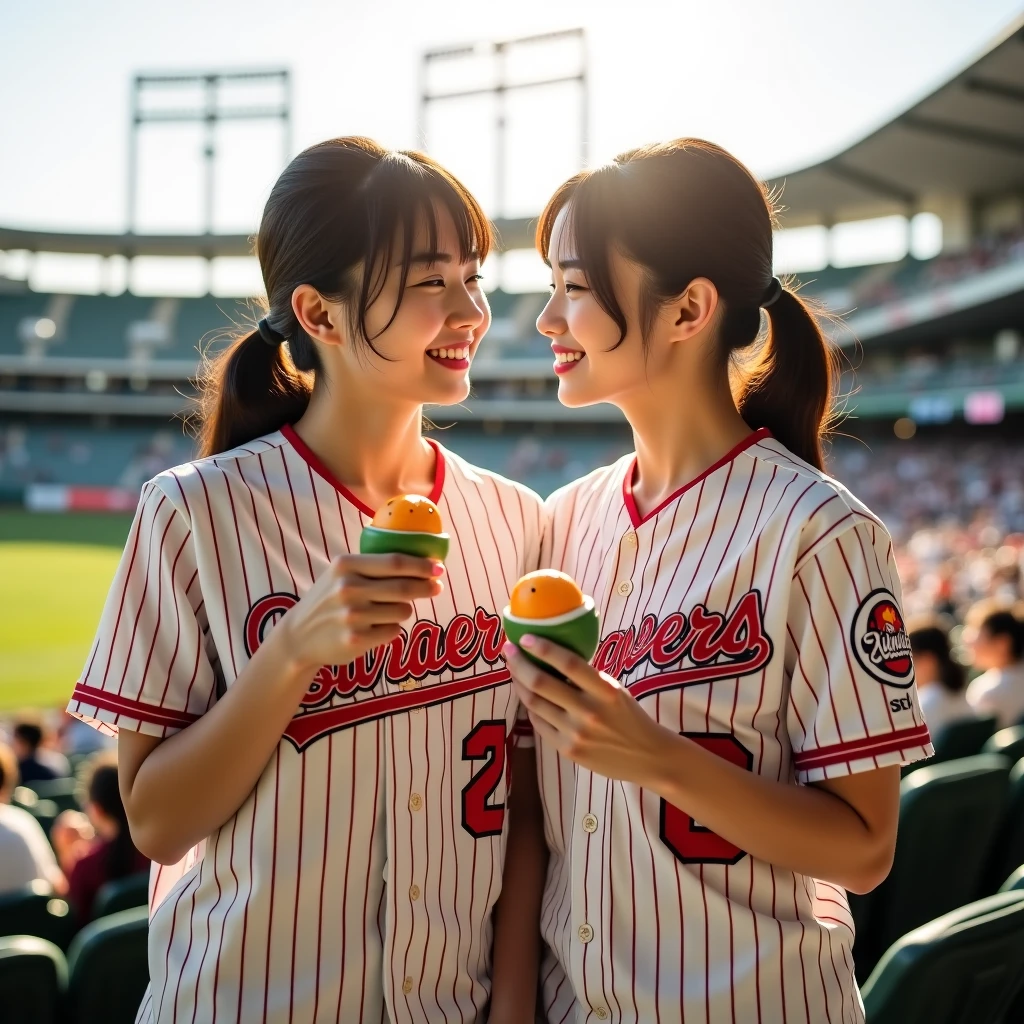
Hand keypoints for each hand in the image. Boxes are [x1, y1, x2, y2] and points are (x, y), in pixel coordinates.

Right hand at [277, 553, 444, 673]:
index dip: (422, 565)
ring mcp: (352, 616)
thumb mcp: (341, 572)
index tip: (439, 567)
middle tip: (437, 587)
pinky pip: (393, 631)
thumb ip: (373, 564)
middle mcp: (347, 589)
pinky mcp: (356, 640)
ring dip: (402, 610)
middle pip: (404, 588)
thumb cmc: (330, 598)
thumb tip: (422, 559)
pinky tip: (373, 628)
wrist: (299, 636)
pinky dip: (390, 628)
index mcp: (345, 565)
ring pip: (402, 611)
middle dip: (426, 587)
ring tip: (385, 610)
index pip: (395, 562)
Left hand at [503, 635, 668, 786]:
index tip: (526, 637)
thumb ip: (587, 677)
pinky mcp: (567, 750)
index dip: (544, 648)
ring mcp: (575, 733)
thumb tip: (553, 655)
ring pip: (534, 703)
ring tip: (514, 670)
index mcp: (606, 691)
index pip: (569, 664)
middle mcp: (589, 711)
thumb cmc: (629, 717)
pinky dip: (530, 707)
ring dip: (519, 683)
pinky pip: (539, 723)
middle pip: (541, 683)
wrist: (647, 756)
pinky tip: (527, 696)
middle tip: (508, 650)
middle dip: (519, 663)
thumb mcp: (614, 690)